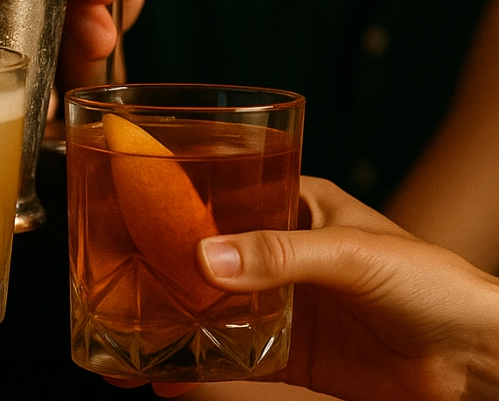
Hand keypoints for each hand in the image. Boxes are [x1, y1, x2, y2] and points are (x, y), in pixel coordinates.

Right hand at [109, 177, 498, 400]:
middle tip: (107, 281)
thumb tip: (205, 260)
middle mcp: (279, 248)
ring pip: (210, 306)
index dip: (174, 199)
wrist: (475, 359)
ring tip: (119, 336)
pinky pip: (233, 354)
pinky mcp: (289, 349)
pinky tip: (162, 377)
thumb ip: (280, 255)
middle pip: (205, 253)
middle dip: (157, 267)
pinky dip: (197, 365)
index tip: (123, 209)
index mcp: (293, 203)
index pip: (222, 192)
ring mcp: (281, 300)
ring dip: (168, 320)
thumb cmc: (430, 280)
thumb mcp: (353, 254)